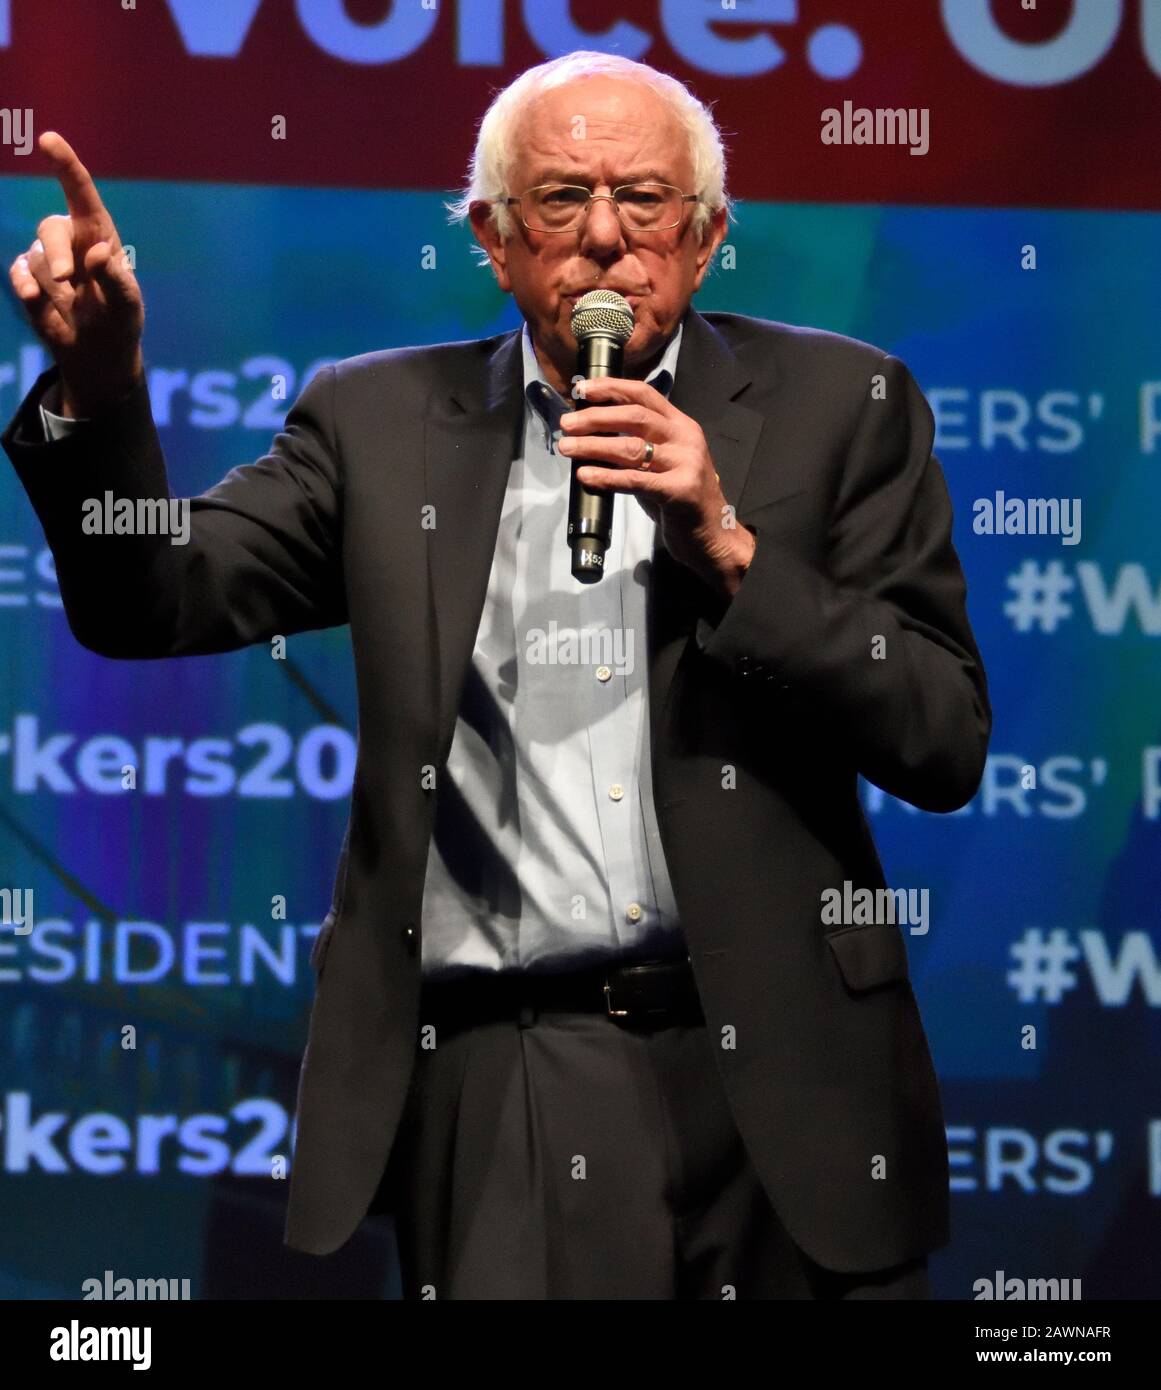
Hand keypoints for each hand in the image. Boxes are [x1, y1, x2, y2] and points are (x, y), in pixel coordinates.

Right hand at [8, 132, 144, 415]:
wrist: (98, 353)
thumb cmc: (120, 321)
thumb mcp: (127, 305)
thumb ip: (115, 279)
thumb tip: (97, 251)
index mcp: (99, 235)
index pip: (81, 194)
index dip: (65, 165)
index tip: (49, 139)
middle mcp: (70, 240)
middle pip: (51, 228)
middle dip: (57, 252)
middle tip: (69, 279)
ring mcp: (47, 259)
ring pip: (37, 256)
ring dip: (51, 281)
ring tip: (69, 301)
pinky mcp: (30, 279)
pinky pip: (19, 273)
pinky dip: (25, 287)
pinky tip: (36, 300)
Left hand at [557, 376, 755, 595]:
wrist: (713, 535)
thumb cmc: (680, 500)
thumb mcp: (662, 463)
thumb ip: (637, 446)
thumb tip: (591, 435)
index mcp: (681, 425)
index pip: (644, 395)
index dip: (611, 388)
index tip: (582, 389)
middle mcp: (685, 438)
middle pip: (634, 416)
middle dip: (595, 417)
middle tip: (566, 424)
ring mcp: (685, 463)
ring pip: (632, 447)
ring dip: (593, 446)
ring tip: (567, 447)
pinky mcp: (680, 491)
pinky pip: (636, 480)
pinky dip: (607, 477)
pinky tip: (586, 475)